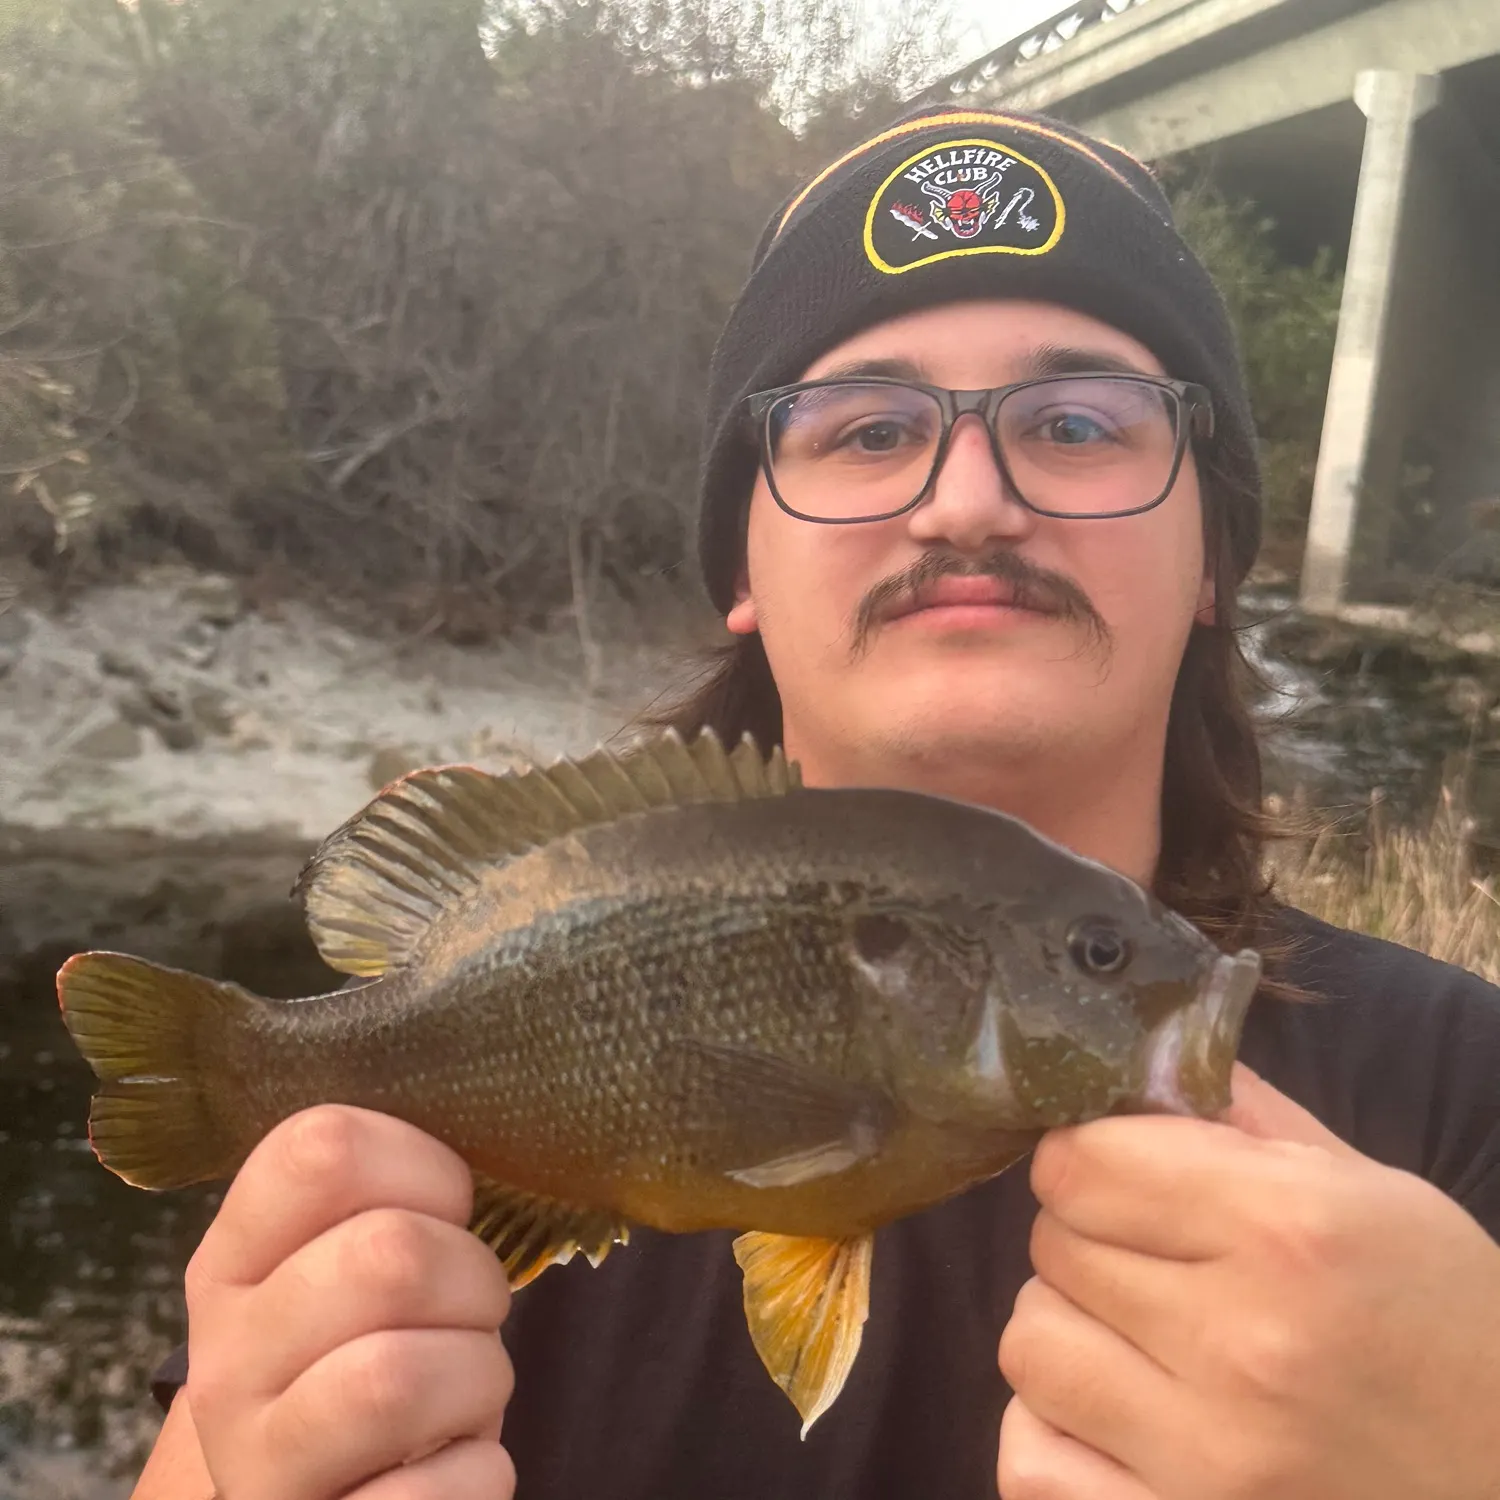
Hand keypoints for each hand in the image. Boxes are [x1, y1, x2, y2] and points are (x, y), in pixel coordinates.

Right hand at [183, 1105, 515, 1499]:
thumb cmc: (370, 1354)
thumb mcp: (350, 1269)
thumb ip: (388, 1202)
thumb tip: (492, 1124)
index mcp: (233, 1262)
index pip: (321, 1149)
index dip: (424, 1166)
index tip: (447, 1208)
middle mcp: (225, 1360)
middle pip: (388, 1257)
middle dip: (474, 1279)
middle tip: (469, 1312)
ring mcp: (256, 1462)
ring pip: (397, 1379)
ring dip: (479, 1375)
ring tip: (465, 1387)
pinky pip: (434, 1493)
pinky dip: (477, 1474)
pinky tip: (453, 1466)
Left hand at [996, 1064, 1499, 1499]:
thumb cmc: (1447, 1326)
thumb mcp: (1372, 1193)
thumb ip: (1240, 1117)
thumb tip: (1133, 1058)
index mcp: (1288, 1232)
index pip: (1078, 1163)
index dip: (1088, 1158)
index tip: (1118, 1176)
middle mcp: (1242, 1344)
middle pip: (1052, 1245)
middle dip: (1089, 1239)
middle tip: (1154, 1264)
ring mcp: (1209, 1460)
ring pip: (1028, 1344)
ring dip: (1069, 1331)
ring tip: (1137, 1341)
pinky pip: (1030, 1460)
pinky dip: (1056, 1435)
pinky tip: (1119, 1422)